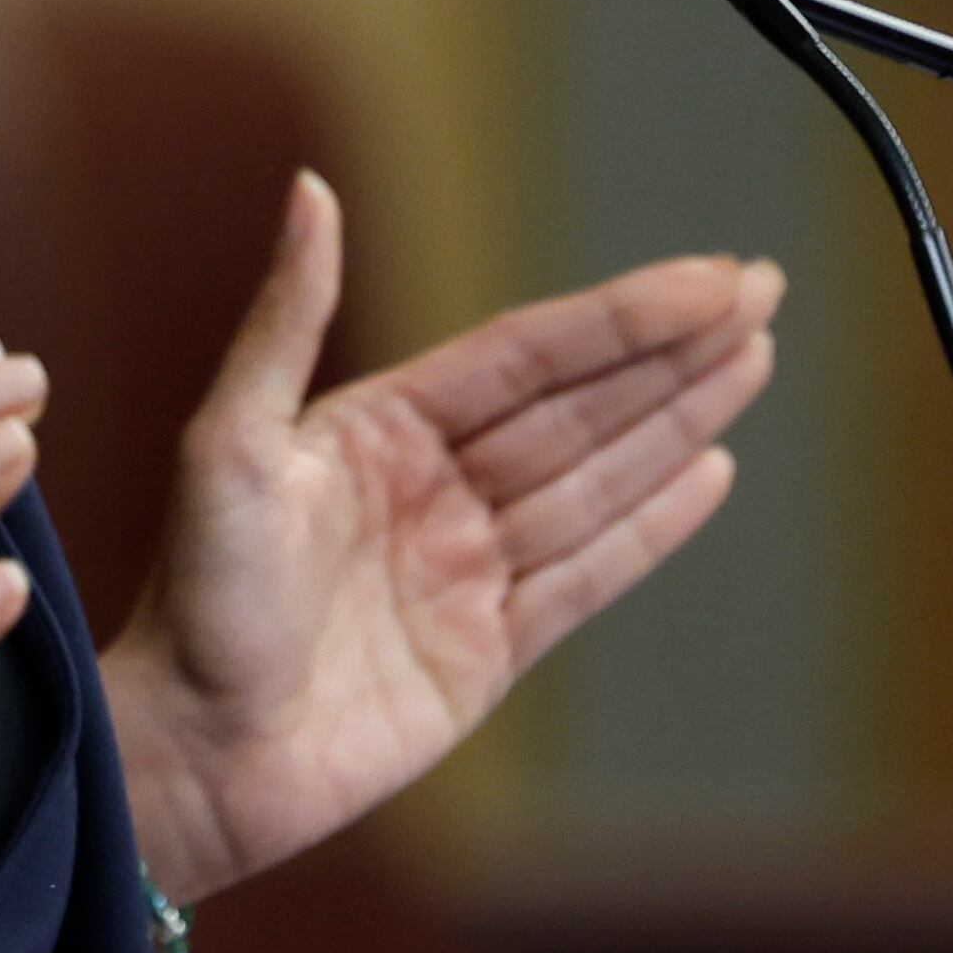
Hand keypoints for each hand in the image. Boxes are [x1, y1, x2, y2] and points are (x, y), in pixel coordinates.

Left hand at [100, 174, 782, 902]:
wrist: (189, 762)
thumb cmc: (191, 602)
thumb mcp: (227, 445)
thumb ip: (285, 320)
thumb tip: (311, 189)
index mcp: (382, 426)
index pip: (528, 355)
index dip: (622, 316)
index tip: (708, 277)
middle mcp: (435, 486)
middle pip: (579, 406)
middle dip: (673, 350)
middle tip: (763, 288)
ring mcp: (467, 569)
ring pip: (597, 480)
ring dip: (679, 421)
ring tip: (753, 358)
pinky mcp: (488, 652)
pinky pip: (588, 575)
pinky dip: (653, 525)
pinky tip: (710, 470)